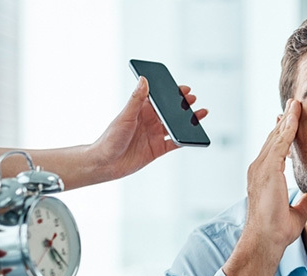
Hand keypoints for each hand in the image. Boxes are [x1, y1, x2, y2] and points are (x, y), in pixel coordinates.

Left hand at [88, 76, 208, 181]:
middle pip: (170, 111)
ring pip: (175, 126)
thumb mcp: (125, 116)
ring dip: (187, 121)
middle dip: (182, 105)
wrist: (106, 164)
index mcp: (141, 111)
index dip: (171, 94)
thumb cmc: (110, 139)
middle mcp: (149, 122)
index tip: (183, 89)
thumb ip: (136, 99)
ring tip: (200, 114)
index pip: (159, 99)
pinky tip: (192, 136)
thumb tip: (143, 80)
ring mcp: (154, 135)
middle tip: (193, 99)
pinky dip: (185, 139)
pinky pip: (175, 143)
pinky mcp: (158, 149)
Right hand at [223, 99, 306, 275]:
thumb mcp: (298, 212)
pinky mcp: (266, 172)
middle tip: (294, 104)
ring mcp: (260, 169)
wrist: (266, 240)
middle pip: (274, 138)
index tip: (291, 120)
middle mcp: (259, 169)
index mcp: (265, 176)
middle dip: (285, 120)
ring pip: (275, 137)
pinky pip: (278, 145)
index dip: (284, 133)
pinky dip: (286, 129)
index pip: (276, 149)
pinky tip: (294, 118)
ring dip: (287, 120)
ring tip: (296, 104)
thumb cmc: (277, 230)